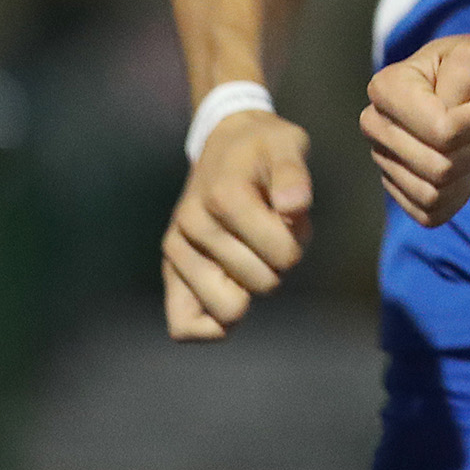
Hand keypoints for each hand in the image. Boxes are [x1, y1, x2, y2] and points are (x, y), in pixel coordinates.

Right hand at [162, 109, 311, 341]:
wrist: (224, 145)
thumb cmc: (263, 149)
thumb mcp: (287, 144)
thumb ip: (294, 172)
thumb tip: (295, 206)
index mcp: (225, 196)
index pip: (283, 255)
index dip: (299, 242)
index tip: (292, 218)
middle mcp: (193, 226)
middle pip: (263, 284)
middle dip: (279, 263)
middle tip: (272, 232)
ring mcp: (177, 250)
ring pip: (229, 311)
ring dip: (251, 288)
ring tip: (252, 254)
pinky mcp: (169, 270)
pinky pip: (184, 326)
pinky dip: (215, 323)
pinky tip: (234, 293)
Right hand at [361, 32, 469, 225]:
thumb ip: (468, 68)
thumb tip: (445, 105)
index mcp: (387, 87)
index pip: (441, 131)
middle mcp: (376, 124)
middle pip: (437, 167)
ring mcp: (385, 158)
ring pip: (432, 194)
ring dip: (466, 169)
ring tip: (468, 138)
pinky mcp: (401, 187)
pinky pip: (428, 214)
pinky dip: (455, 197)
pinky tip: (462, 169)